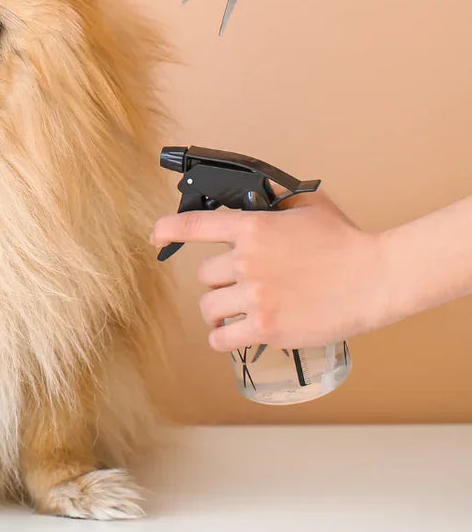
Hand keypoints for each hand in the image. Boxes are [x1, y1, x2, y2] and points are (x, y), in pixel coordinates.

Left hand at [150, 192, 392, 350]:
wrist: (376, 278)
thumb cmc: (346, 242)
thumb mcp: (308, 206)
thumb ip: (275, 201)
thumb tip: (257, 192)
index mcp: (253, 228)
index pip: (194, 226)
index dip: (168, 229)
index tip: (156, 234)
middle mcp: (246, 261)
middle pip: (203, 276)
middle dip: (219, 282)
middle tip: (240, 285)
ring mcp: (255, 296)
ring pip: (208, 308)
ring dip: (219, 311)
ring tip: (237, 311)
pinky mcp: (266, 327)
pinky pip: (221, 338)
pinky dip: (223, 337)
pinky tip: (233, 334)